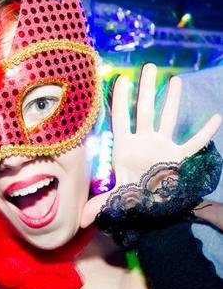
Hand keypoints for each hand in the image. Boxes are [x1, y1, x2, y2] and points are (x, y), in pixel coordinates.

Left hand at [81, 63, 221, 227]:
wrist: (152, 212)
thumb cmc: (131, 201)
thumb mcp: (116, 200)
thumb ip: (99, 205)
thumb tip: (80, 221)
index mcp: (126, 147)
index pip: (121, 118)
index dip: (120, 100)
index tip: (121, 79)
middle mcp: (144, 142)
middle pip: (145, 110)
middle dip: (147, 89)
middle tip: (149, 66)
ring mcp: (162, 147)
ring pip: (167, 118)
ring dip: (172, 100)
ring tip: (176, 79)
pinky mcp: (178, 158)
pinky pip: (194, 143)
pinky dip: (205, 133)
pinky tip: (216, 118)